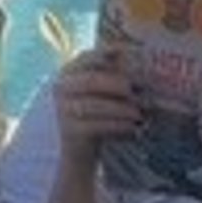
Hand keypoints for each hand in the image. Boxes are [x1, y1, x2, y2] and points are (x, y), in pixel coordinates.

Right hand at [53, 47, 140, 168]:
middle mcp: (62, 88)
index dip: (104, 53)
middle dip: (117, 84)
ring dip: (121, 109)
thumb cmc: (95, 116)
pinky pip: (97, 126)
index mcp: (70, 73)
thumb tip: (137, 59)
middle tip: (136, 91)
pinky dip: (118, 126)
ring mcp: (64, 110)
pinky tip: (132, 129)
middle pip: (91, 81)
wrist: (78, 151)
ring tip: (139, 114)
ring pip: (95, 105)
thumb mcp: (102, 93)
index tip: (123, 51)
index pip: (86, 58)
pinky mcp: (71, 131)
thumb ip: (113, 76)